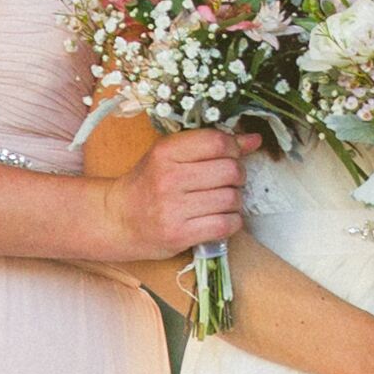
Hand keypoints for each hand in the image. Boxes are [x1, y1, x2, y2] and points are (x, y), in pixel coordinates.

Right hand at [104, 126, 247, 262]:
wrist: (119, 218)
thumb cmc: (149, 183)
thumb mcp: (172, 155)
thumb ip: (210, 145)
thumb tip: (254, 140)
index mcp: (166, 151)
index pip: (217, 141)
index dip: (234, 148)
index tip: (232, 155)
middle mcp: (169, 178)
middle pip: (230, 170)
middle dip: (238, 175)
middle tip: (228, 181)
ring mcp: (173, 208)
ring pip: (231, 198)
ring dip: (235, 201)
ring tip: (222, 201)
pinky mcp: (179, 234)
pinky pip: (225, 225)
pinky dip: (232, 222)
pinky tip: (221, 218)